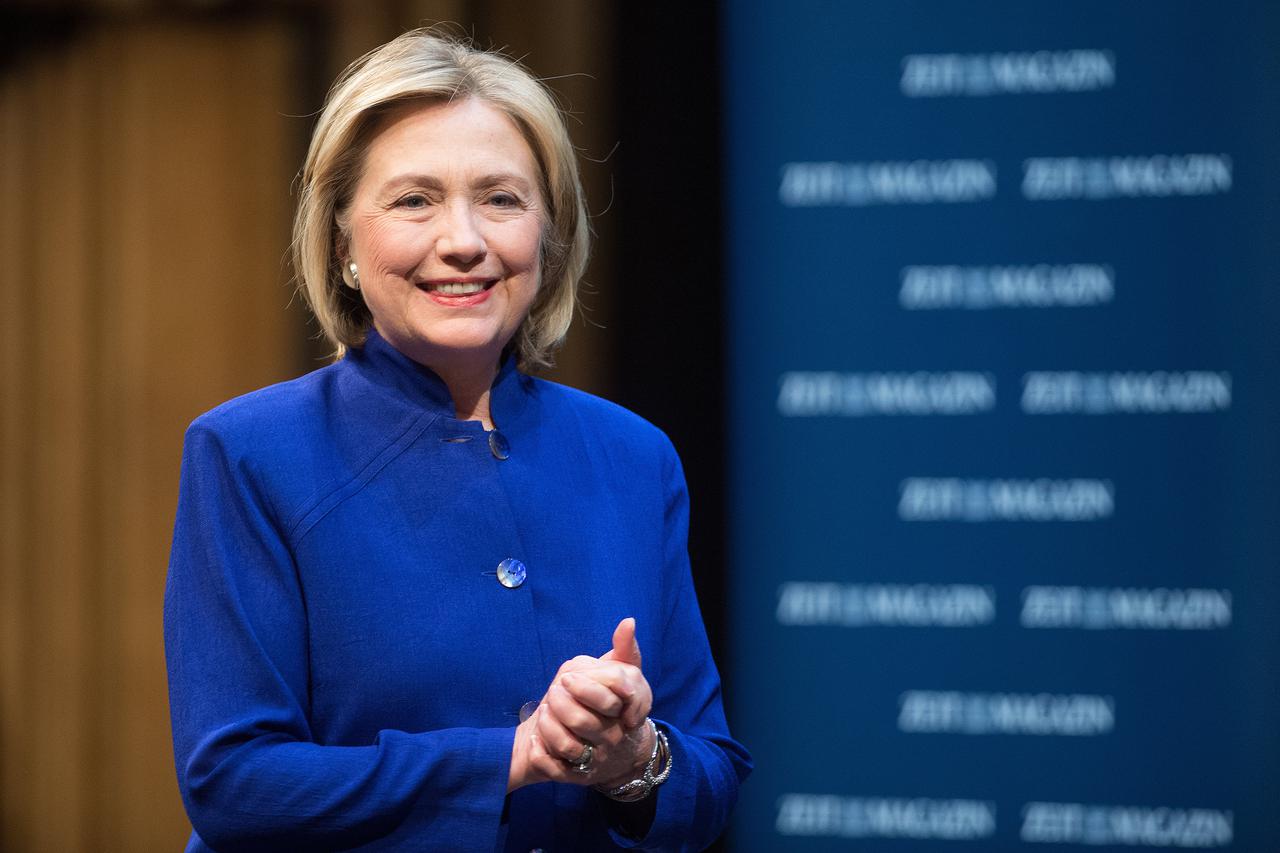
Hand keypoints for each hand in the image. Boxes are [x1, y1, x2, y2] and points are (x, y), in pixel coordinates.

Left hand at [508, 618, 655, 791]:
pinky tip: (533, 740)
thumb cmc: (617, 706)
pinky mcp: (576, 776)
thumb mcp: (626, 675)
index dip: (583, 685)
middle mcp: (611, 738)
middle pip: (581, 720)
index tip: (566, 676)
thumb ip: (626, 650)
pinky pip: (554, 769)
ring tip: (543, 710)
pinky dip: (540, 755)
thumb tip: (628, 622)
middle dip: (559, 702)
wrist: (621, 752)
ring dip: (547, 724)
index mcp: (622, 713)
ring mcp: (594, 759)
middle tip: (552, 691)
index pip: (606, 698)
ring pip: (565, 745)